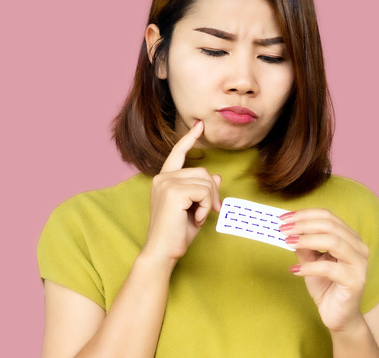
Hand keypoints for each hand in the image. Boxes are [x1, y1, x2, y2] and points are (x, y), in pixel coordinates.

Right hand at [143, 120, 221, 263]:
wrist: (163, 252)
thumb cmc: (177, 234)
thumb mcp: (195, 209)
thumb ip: (203, 191)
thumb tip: (215, 176)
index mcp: (164, 180)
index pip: (177, 153)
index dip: (189, 138)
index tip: (199, 125)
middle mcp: (163, 178)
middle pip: (202, 171)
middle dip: (212, 193)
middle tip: (211, 212)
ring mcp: (166, 183)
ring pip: (206, 182)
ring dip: (210, 202)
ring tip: (199, 217)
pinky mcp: (173, 192)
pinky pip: (204, 192)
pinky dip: (206, 207)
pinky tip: (197, 219)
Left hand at [280, 209, 369, 332]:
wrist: (338, 316)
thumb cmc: (326, 285)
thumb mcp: (310, 261)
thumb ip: (303, 246)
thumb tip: (289, 229)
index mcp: (350, 237)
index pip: (328, 216)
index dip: (305, 214)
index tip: (284, 218)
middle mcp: (359, 247)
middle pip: (330, 225)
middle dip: (303, 225)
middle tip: (283, 229)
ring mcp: (360, 263)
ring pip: (333, 241)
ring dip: (306, 240)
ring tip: (288, 243)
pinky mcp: (355, 281)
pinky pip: (330, 268)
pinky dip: (310, 267)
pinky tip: (295, 271)